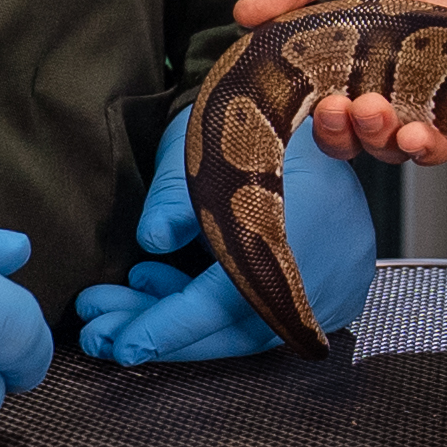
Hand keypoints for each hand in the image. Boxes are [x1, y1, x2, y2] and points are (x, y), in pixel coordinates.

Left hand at [75, 101, 380, 363]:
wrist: (318, 102)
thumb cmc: (260, 119)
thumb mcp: (204, 147)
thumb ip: (174, 201)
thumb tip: (153, 243)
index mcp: (298, 230)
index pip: (223, 301)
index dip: (168, 327)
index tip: (120, 344)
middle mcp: (329, 266)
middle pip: (238, 328)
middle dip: (167, 335)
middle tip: (106, 333)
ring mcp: (340, 277)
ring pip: (254, 327)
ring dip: (189, 323)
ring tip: (133, 292)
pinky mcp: (337, 280)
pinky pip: (274, 315)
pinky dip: (224, 311)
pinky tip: (177, 284)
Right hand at [236, 0, 446, 183]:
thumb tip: (244, 13)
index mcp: (365, 61)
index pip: (339, 116)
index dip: (330, 125)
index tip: (328, 106)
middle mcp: (408, 83)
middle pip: (380, 139)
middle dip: (371, 135)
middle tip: (369, 108)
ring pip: (431, 145)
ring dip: (419, 152)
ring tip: (414, 134)